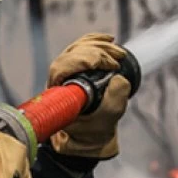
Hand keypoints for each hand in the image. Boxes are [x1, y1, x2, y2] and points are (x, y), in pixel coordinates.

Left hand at [46, 33, 130, 159]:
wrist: (92, 137)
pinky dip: (95, 42)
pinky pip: (81, 49)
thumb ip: (114, 100)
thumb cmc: (94, 132)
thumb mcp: (108, 119)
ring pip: (76, 49)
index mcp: (58, 95)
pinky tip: (109, 40)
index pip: (62, 67)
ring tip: (117, 52)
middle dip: (96, 52)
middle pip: (71, 54)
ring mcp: (65, 74)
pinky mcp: (75, 69)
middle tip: (116, 58)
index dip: (83, 60)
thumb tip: (119, 78)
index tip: (105, 63)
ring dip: (98, 46)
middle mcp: (57, 81)